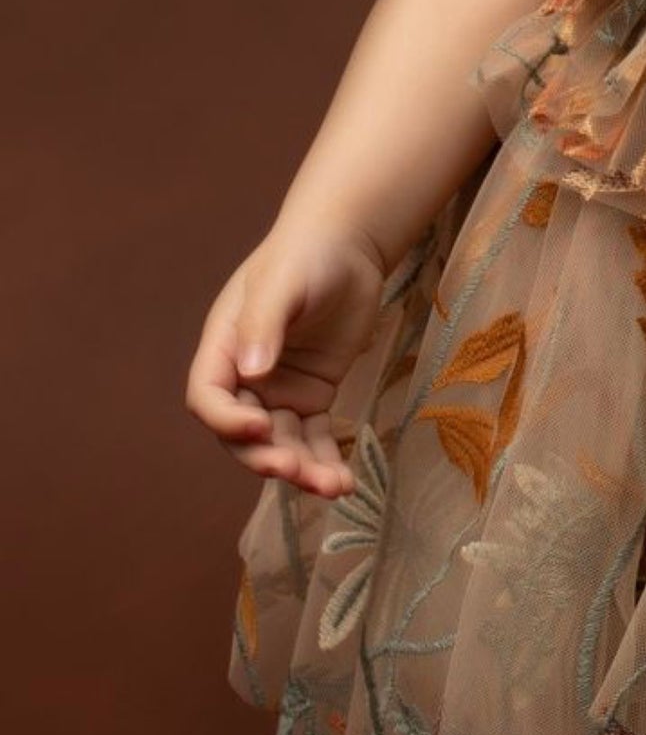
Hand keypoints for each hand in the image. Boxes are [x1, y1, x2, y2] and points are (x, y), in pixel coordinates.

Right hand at [184, 220, 391, 498]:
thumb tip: (252, 373)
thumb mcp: (282, 282)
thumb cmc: (306, 256)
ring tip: (333, 487)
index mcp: (223, 349)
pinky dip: (325, 460)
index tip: (260, 426)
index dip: (226, 420)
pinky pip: (313, 437)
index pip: (208, 398)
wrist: (348, 247)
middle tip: (294, 469)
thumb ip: (264, 324)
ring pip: (281, 442)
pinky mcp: (313, 395)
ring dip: (302, 468)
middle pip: (242, 433)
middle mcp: (245, 377)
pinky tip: (344, 482)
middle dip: (265, 456)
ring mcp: (279, 390)